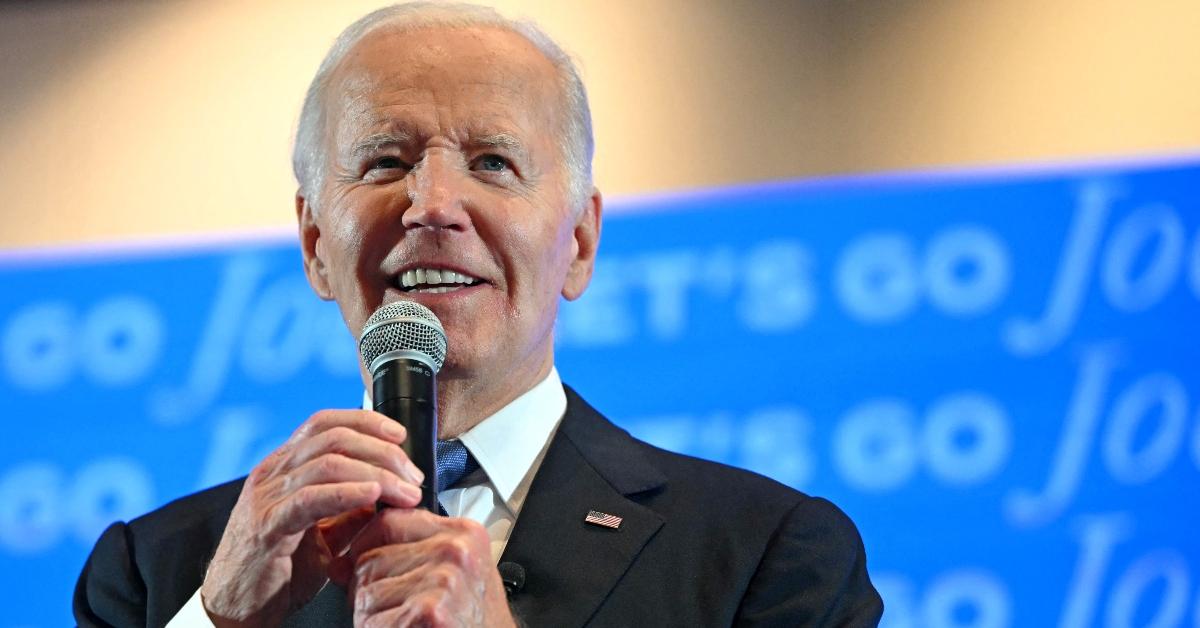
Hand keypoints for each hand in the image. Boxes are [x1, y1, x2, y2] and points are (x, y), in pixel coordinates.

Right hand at [201, 410, 425, 626]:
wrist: (235, 609)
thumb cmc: (276, 571)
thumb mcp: (322, 534)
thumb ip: (349, 510)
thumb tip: (385, 492)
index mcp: (283, 469)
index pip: (325, 423)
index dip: (365, 421)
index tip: (400, 435)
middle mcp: (272, 474)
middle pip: (333, 438)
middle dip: (383, 451)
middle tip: (413, 475)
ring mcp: (266, 497)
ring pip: (327, 463)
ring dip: (376, 474)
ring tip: (405, 492)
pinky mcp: (266, 526)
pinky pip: (310, 499)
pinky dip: (347, 492)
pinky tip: (372, 496)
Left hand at [335, 508, 516, 627]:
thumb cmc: (474, 620)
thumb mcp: (452, 575)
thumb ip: (405, 555)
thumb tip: (340, 562)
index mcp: (464, 534)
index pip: (390, 520)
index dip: (362, 543)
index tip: (356, 560)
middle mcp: (456, 551)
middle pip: (371, 558)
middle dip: (366, 588)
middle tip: (390, 609)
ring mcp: (444, 580)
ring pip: (366, 590)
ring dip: (370, 615)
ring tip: (400, 622)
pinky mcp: (430, 611)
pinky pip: (372, 618)